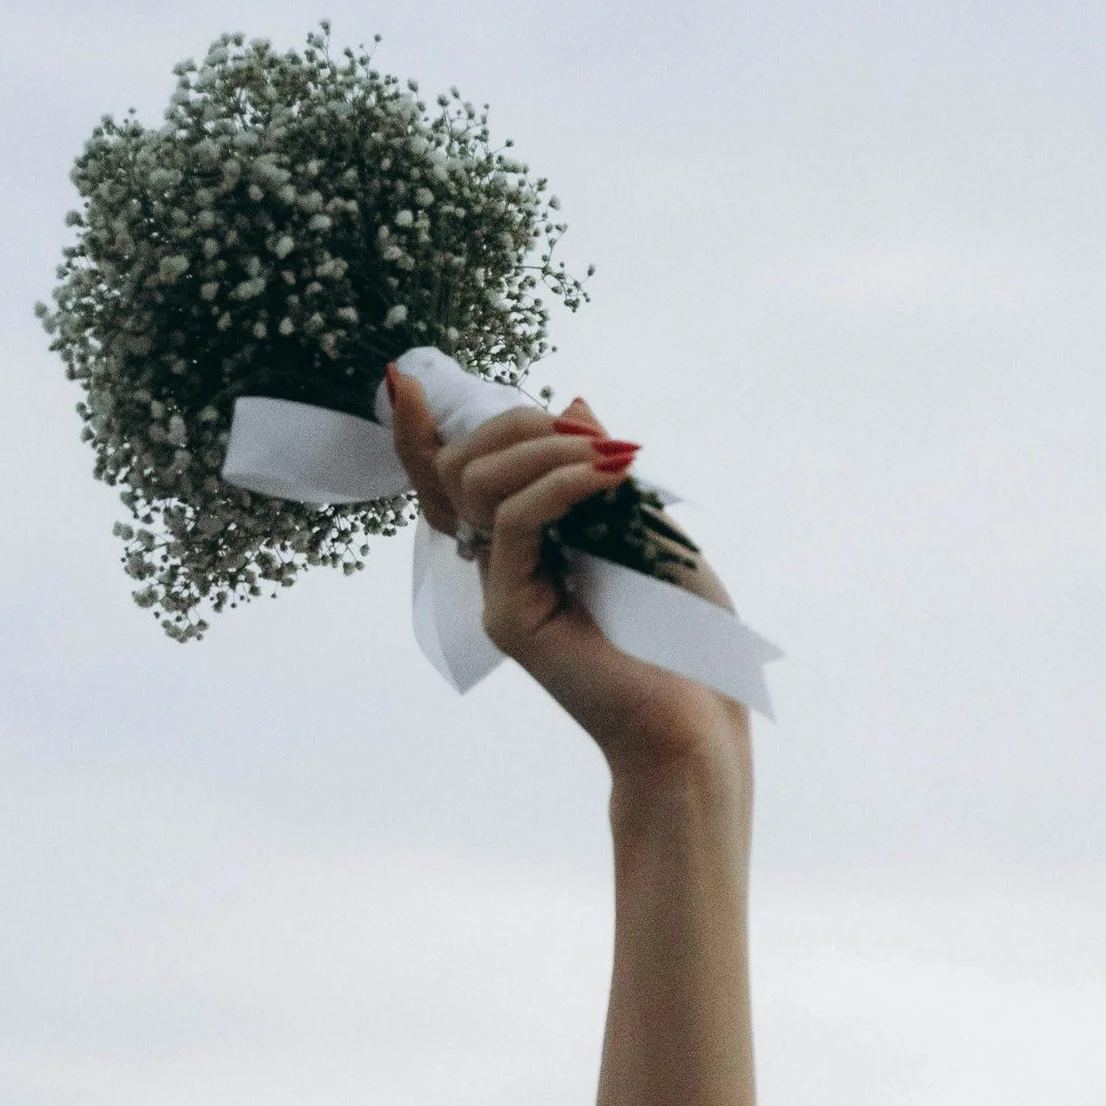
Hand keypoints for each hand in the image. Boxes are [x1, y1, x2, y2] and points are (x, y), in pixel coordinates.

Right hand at [387, 370, 746, 783]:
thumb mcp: (650, 528)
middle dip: (519, 424)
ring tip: (611, 459)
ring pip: (476, 484)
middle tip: (595, 438)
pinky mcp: (510, 618)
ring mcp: (499, 593)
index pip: (457, 478)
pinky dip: (559, 484)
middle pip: (460, 465)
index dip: (422, 430)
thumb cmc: (687, 639)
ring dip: (542, 447)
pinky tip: (608, 477)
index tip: (408, 379)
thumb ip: (604, 471)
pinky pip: (514, 521)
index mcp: (525, 546)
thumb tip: (571, 401)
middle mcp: (500, 567)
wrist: (698, 726)